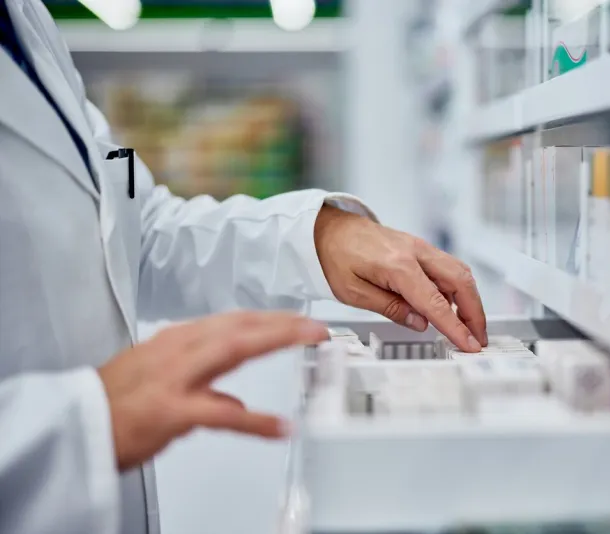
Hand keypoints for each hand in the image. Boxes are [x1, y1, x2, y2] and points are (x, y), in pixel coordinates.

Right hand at [98, 312, 327, 470]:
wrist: (70, 428)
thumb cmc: (111, 406)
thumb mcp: (158, 382)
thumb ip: (200, 385)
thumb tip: (233, 403)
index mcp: (175, 342)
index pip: (232, 322)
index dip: (269, 319)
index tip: (296, 320)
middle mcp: (178, 350)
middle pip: (240, 326)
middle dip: (282, 322)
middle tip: (316, 325)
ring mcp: (175, 377)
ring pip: (235, 349)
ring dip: (278, 340)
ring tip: (310, 340)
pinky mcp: (170, 410)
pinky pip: (220, 414)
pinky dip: (254, 421)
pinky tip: (280, 426)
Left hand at [314, 205, 486, 351]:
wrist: (328, 227)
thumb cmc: (335, 256)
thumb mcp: (353, 292)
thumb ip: (390, 308)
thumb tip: (420, 323)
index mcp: (397, 265)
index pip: (435, 302)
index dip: (455, 326)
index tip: (468, 344)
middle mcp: (415, 252)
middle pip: (461, 282)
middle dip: (475, 313)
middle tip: (478, 338)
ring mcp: (420, 248)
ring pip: (460, 272)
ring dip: (470, 300)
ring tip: (469, 327)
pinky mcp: (420, 248)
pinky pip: (448, 268)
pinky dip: (458, 289)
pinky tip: (452, 307)